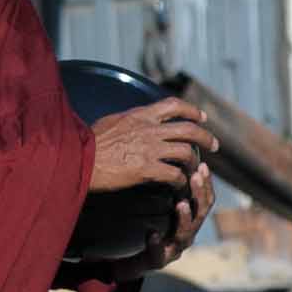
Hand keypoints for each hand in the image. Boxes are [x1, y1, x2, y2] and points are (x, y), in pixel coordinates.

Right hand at [89, 96, 215, 192]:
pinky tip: (179, 186)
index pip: (174, 105)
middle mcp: (149, 129)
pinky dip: (181, 181)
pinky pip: (174, 175)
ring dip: (195, 163)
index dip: (192, 111)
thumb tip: (134, 120)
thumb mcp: (111, 121)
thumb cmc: (87, 142)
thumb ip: (129, 120)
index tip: (201, 118)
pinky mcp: (146, 169)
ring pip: (186, 152)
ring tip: (195, 171)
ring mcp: (149, 149)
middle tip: (214, 146)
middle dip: (206, 137)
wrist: (77, 159)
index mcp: (140, 115)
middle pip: (189, 129)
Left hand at [140, 162, 217, 271]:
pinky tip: (152, 234)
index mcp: (191, 222)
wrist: (137, 262)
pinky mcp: (158, 261)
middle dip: (199, 195)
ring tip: (180, 204)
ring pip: (185, 234)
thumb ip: (171, 193)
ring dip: (184, 218)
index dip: (207, 185)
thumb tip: (175, 163)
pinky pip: (159, 254)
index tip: (203, 166)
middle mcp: (187, 235)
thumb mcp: (163, 210)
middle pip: (200, 215)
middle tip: (194, 176)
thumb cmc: (154, 232)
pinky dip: (156, 243)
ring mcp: (174, 249)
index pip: (206, 201)